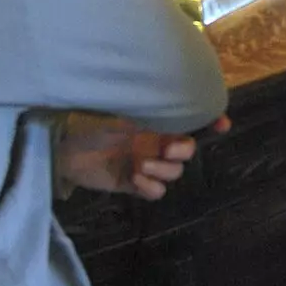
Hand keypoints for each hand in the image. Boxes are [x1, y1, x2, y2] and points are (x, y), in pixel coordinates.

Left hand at [55, 113, 230, 200]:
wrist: (63, 149)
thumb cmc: (91, 121)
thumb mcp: (126, 110)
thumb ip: (154, 107)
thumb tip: (178, 94)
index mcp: (155, 120)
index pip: (189, 120)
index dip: (210, 121)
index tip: (222, 125)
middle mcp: (154, 141)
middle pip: (188, 151)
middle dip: (182, 152)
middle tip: (165, 150)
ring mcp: (144, 163)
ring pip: (174, 172)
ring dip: (162, 171)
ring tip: (141, 166)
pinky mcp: (132, 183)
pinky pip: (156, 191)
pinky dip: (151, 187)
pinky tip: (136, 179)